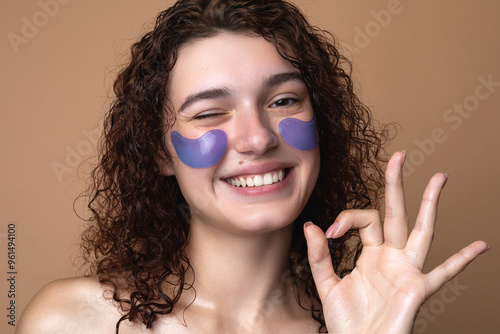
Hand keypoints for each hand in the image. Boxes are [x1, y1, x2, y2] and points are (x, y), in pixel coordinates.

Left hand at [304, 151, 488, 333]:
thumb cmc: (347, 321)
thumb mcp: (326, 285)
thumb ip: (319, 256)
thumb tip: (311, 225)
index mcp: (371, 253)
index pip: (364, 219)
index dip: (346, 218)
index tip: (329, 232)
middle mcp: (391, 257)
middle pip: (396, 213)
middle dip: (396, 185)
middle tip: (399, 155)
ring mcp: (406, 271)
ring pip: (421, 231)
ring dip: (430, 205)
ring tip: (440, 177)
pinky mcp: (416, 290)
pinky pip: (442, 274)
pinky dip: (461, 261)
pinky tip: (480, 246)